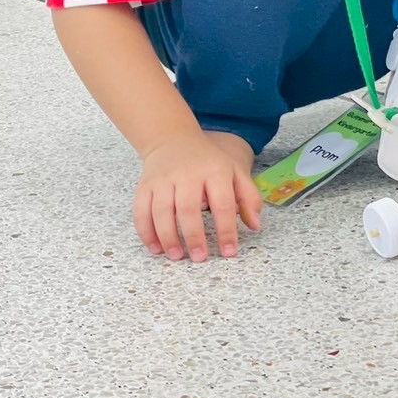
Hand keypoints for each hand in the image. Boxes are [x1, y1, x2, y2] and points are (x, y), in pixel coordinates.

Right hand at [135, 131, 261, 261]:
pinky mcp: (145, 185)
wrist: (172, 139)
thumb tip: (256, 225)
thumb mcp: (235, 171)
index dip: (226, 230)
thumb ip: (249, 197)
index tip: (229, 252)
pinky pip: (141, 211)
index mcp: (215, 170)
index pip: (223, 203)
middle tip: (200, 258)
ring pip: (162, 211)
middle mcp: (188, 174)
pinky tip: (156, 248)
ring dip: (168, 237)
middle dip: (194, 237)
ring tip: (177, 256)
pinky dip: (146, 232)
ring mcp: (163, 179)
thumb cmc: (208, 162)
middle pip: (188, 208)